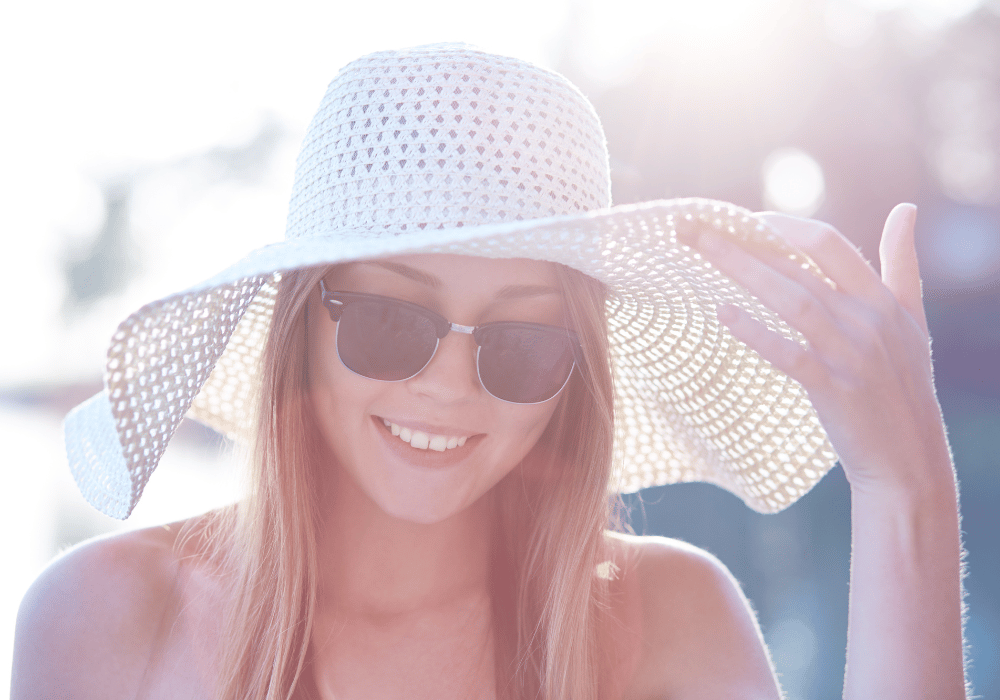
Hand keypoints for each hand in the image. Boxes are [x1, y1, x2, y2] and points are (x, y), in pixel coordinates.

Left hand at [689, 204, 952, 496]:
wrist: (907, 458)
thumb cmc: (904, 385)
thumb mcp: (913, 319)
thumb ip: (902, 263)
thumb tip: (905, 207)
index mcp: (882, 299)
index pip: (829, 244)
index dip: (784, 227)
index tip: (744, 219)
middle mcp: (867, 320)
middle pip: (798, 267)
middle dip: (742, 242)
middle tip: (690, 226)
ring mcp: (850, 354)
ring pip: (792, 301)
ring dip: (743, 271)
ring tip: (699, 251)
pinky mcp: (833, 389)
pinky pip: (789, 355)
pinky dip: (757, 333)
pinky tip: (723, 313)